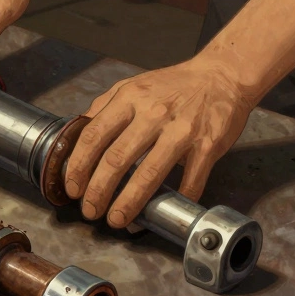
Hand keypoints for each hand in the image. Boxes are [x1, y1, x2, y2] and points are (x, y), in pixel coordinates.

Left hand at [64, 56, 254, 228]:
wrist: (222, 76)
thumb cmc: (174, 85)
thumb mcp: (133, 86)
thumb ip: (105, 107)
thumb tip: (78, 135)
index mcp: (130, 98)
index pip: (94, 135)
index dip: (79, 165)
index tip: (73, 186)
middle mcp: (154, 113)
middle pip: (117, 158)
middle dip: (98, 190)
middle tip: (90, 210)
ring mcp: (182, 130)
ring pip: (149, 173)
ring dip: (129, 202)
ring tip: (117, 219)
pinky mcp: (208, 146)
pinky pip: (189, 181)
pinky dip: (174, 200)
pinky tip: (161, 213)